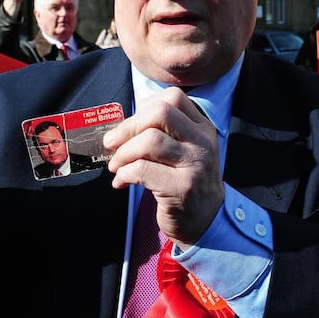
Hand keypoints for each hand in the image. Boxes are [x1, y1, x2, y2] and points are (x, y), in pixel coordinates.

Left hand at [104, 87, 223, 249]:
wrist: (207, 220)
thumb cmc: (186, 182)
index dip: (144, 107)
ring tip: (116, 165)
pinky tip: (121, 182)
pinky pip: (143, 170)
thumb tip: (122, 126)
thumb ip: (163, 133)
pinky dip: (124, 174)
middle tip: (112, 143)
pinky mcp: (182, 187)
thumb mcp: (185, 150)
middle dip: (128, 126)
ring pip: (150, 140)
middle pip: (161, 113)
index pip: (173, 98)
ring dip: (123, 153)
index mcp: (202, 127)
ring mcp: (195, 164)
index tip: (131, 126)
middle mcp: (202, 141)